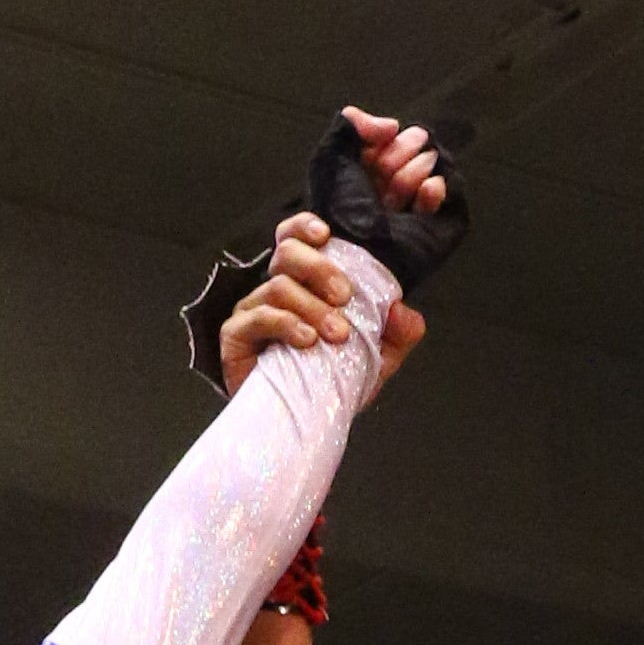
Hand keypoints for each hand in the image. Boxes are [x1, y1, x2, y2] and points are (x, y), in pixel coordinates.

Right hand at [218, 113, 450, 399]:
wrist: (299, 426)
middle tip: (345, 295)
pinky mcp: (237, 334)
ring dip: (310, 304)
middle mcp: (282, 285)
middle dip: (320, 264)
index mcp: (312, 280)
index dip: (317, 218)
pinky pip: (258, 315)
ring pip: (278, 281)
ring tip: (336, 332)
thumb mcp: (378, 358)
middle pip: (289, 247)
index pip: (310, 233)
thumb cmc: (331, 382)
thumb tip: (406, 311)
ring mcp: (256, 307)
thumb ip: (398, 333)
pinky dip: (287, 326)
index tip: (330, 227)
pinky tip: (308, 343)